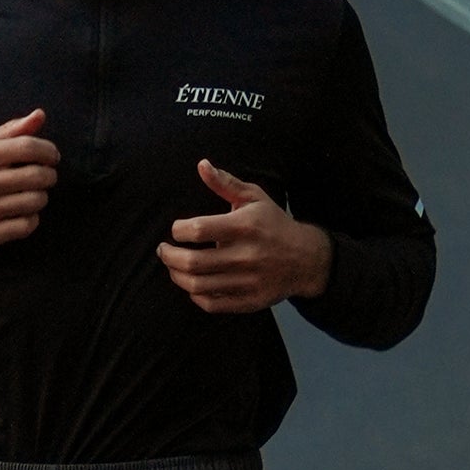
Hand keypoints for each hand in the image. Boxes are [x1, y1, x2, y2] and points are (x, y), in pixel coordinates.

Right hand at [0, 109, 60, 251]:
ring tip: (32, 196)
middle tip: (46, 177)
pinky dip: (31, 220)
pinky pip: (26, 225)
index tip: (52, 157)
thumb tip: (40, 115)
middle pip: (37, 175)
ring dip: (40, 198)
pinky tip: (22, 215)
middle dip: (49, 176)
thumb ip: (11, 131)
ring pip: (35, 201)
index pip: (28, 146)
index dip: (49, 151)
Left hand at [159, 161, 330, 314]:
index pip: (199, 229)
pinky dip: (195, 295)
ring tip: (173, 266)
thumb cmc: (273, 223)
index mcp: (246, 226)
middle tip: (163, 250)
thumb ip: (225, 183)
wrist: (306, 258)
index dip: (179, 230)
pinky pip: (212, 304)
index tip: (176, 229)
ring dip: (177, 276)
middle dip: (169, 256)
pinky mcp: (250, 301)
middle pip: (193, 262)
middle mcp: (247, 255)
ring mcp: (248, 281)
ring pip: (198, 286)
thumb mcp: (254, 197)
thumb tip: (202, 165)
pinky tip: (192, 284)